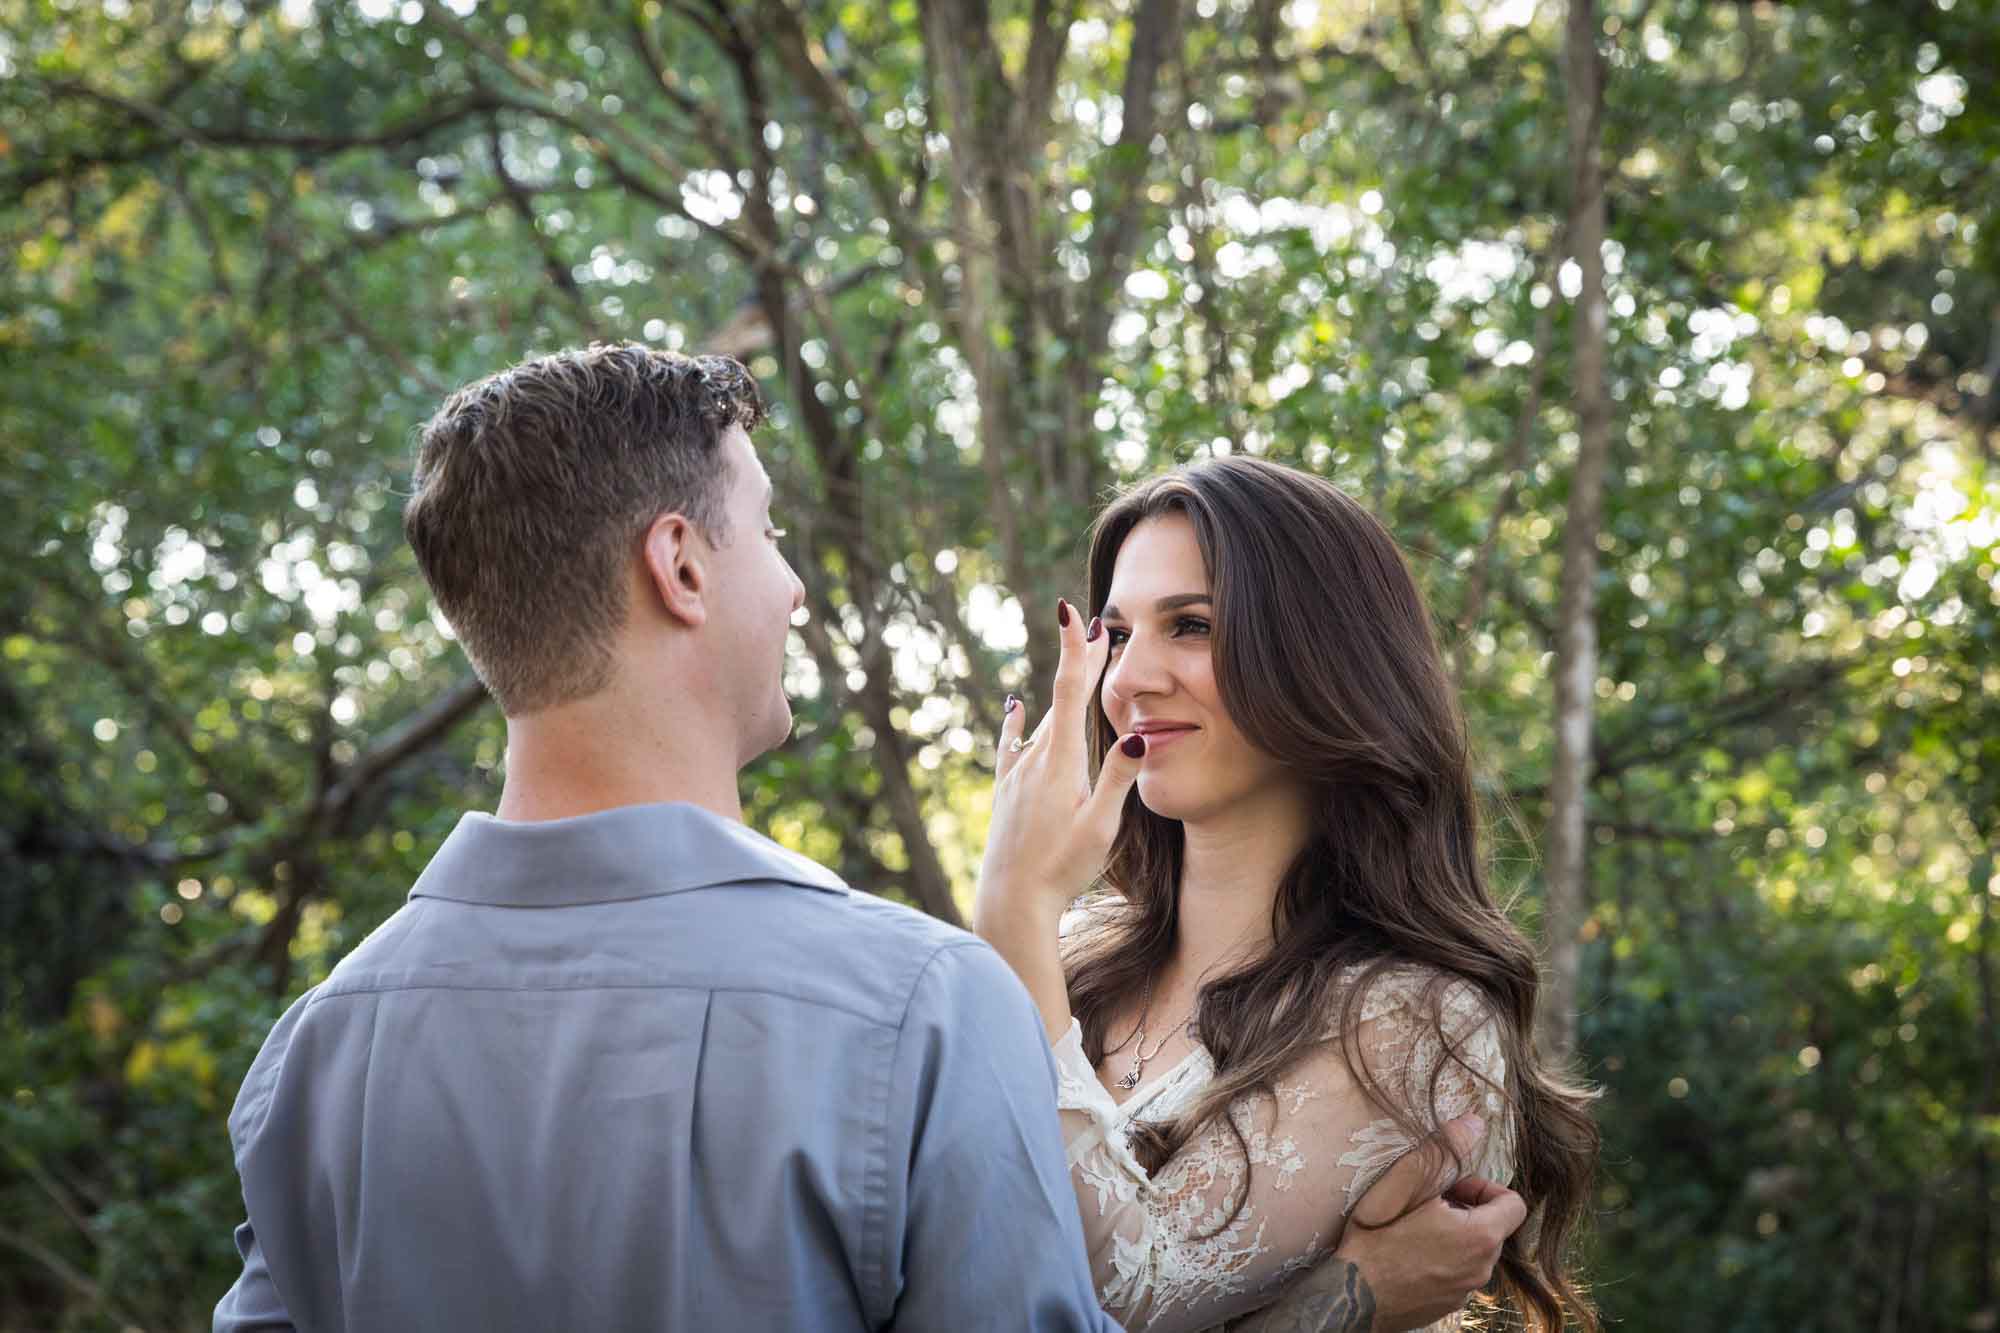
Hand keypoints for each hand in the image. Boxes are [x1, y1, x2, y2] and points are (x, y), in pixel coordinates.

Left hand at [974, 600, 1147, 1037]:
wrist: (1011, 903)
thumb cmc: (1062, 869)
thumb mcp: (1101, 827)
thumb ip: (1118, 779)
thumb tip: (1139, 735)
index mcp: (1061, 762)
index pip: (1069, 692)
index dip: (1077, 652)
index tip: (1078, 615)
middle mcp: (1034, 761)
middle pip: (1059, 699)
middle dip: (1079, 663)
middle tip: (1097, 627)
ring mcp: (1016, 776)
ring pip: (1042, 722)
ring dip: (1061, 691)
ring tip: (1077, 661)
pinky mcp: (1006, 793)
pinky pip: (1013, 745)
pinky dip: (1018, 722)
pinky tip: (1014, 707)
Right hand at [1326, 1114, 1525, 1331]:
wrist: (1351, 1297)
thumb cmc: (1376, 1240)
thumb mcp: (1405, 1184)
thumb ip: (1443, 1152)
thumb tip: (1474, 1123)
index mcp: (1479, 1236)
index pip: (1514, 1204)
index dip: (1484, 1187)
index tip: (1451, 1187)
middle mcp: (1482, 1268)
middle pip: (1492, 1227)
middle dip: (1465, 1210)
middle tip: (1425, 1204)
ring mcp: (1465, 1291)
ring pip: (1474, 1252)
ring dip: (1453, 1235)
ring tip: (1413, 1229)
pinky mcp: (1448, 1305)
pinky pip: (1457, 1274)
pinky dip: (1442, 1260)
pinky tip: (1408, 1255)